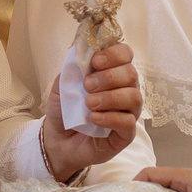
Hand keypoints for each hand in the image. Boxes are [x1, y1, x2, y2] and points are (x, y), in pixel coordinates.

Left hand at [39, 42, 143, 181]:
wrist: (57, 140)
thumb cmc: (64, 110)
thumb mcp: (62, 85)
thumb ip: (72, 68)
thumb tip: (80, 50)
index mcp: (112, 72)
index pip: (125, 54)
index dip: (114, 54)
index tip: (95, 62)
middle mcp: (125, 89)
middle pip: (131, 74)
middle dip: (109, 77)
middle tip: (87, 86)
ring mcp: (128, 112)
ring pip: (134, 97)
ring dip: (110, 97)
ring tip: (89, 103)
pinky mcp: (126, 134)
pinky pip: (129, 122)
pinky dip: (111, 118)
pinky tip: (94, 118)